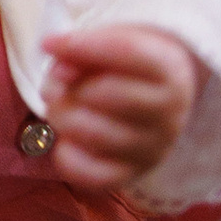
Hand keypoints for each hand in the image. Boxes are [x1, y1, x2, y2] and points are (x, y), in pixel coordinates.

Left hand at [43, 23, 200, 194]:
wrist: (154, 104)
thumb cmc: (124, 68)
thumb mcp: (111, 43)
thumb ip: (82, 47)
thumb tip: (56, 59)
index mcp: (171, 71)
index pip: (129, 52)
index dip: (83, 46)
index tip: (50, 43)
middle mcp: (169, 115)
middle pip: (109, 95)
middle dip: (69, 86)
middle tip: (54, 82)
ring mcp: (153, 150)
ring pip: (95, 134)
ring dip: (62, 116)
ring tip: (56, 107)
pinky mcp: (131, 175)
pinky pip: (92, 176)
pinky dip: (67, 156)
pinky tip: (65, 140)